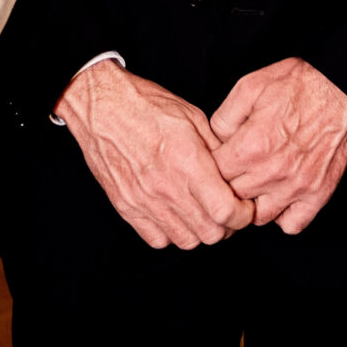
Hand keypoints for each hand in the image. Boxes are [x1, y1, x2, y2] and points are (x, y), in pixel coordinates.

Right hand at [54, 60, 254, 249]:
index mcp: (187, 160)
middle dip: (226, 226)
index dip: (243, 215)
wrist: (101, 106)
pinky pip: (157, 239)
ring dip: (199, 231)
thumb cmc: (146, 105)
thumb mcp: (192, 117)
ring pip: (186, 241)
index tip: (244, 206)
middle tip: (226, 210)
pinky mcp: (126, 206)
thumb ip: (217, 150)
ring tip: (200, 212)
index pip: (225, 211)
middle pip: (210, 233)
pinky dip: (171, 233)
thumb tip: (235, 173)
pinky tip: (175, 214)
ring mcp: (143, 200)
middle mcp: (166, 185)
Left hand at [208, 58, 346, 234]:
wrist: (344, 89)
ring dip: (252, 202)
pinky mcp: (319, 194)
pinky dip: (282, 216)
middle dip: (227, 186)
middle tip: (233, 172)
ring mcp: (298, 186)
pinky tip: (278, 196)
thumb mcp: (250, 86)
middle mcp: (274, 171)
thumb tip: (214, 140)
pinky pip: (292, 224)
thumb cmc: (300, 84)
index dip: (210, 166)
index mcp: (253, 145)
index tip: (217, 159)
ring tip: (254, 184)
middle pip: (233, 197)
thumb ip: (224, 117)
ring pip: (258, 216)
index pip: (214, 175)